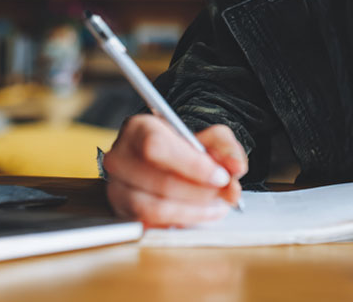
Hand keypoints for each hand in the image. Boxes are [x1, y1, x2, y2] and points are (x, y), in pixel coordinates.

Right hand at [103, 115, 247, 226]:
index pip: (157, 147)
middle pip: (158, 181)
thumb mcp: (211, 137)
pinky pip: (151, 224)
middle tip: (224, 193)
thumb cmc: (186, 147)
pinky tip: (198, 214)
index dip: (191, 165)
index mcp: (138, 129)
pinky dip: (179, 221)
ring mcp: (117, 187)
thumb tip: (235, 167)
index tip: (220, 176)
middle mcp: (120, 158)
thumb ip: (226, 149)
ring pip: (153, 208)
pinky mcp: (122, 212)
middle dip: (199, 192)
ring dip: (192, 212)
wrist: (169, 159)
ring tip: (217, 207)